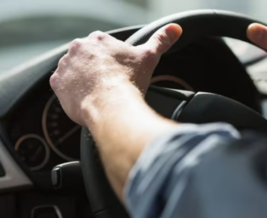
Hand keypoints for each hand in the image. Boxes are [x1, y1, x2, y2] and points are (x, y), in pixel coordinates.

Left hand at [50, 24, 182, 125]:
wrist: (112, 105)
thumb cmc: (130, 81)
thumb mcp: (149, 57)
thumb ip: (161, 41)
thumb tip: (175, 29)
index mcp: (98, 39)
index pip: (103, 48)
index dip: (112, 62)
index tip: (118, 73)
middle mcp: (78, 48)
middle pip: (87, 59)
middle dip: (96, 70)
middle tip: (109, 85)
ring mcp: (65, 65)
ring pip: (74, 71)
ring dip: (83, 79)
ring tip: (98, 93)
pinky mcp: (57, 83)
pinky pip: (63, 86)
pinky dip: (72, 92)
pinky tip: (87, 98)